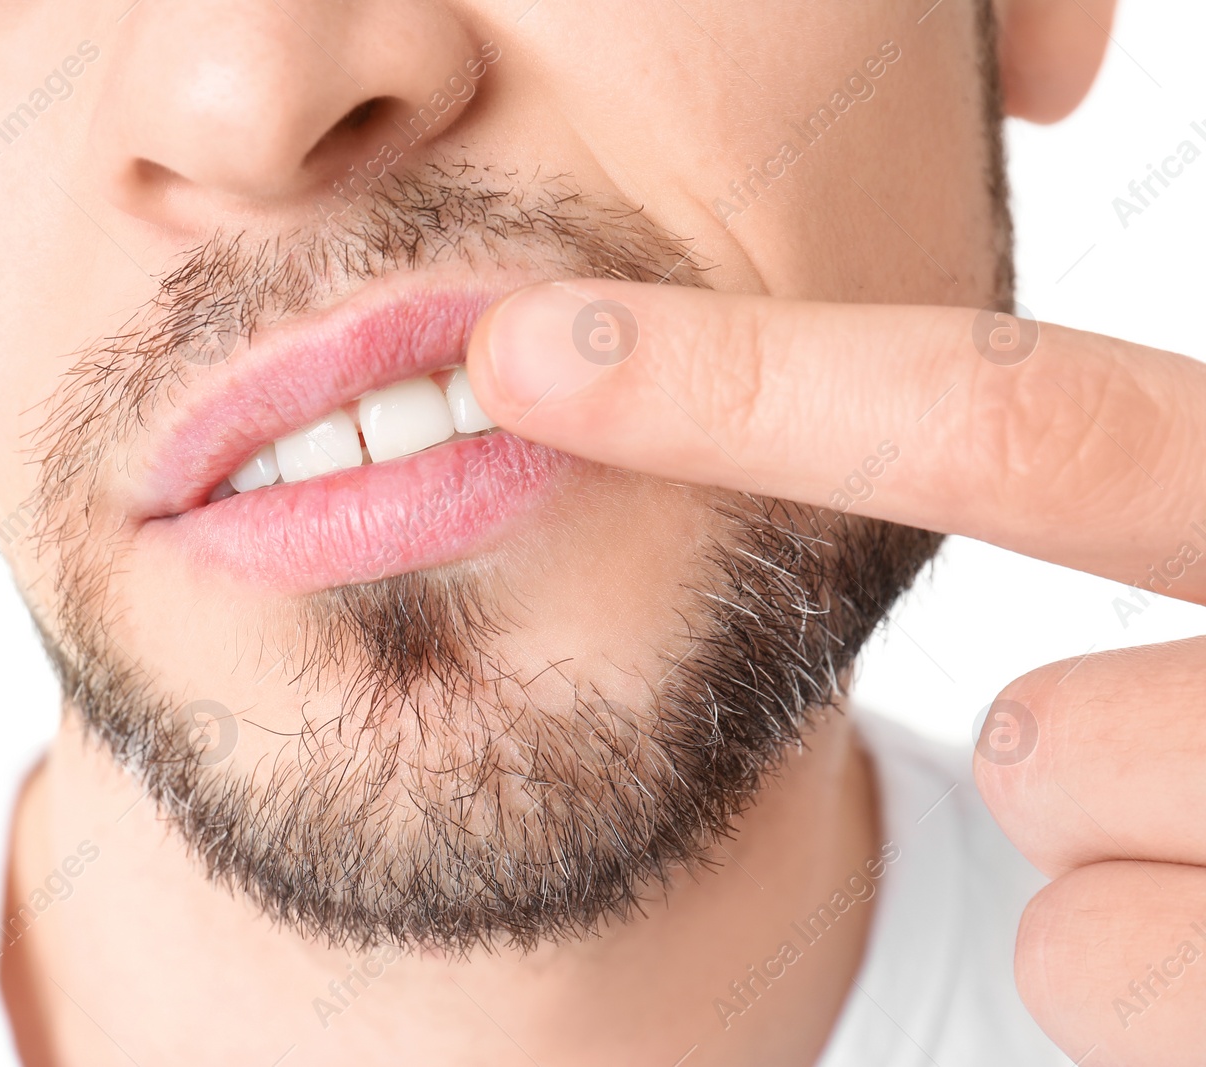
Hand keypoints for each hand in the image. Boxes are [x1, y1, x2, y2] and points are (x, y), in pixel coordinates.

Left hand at [465, 280, 1205, 1065]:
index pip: (1010, 418)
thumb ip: (1131, 485)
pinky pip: (1095, 971)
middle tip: (1150, 773)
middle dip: (1050, 752)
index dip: (742, 385)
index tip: (529, 358)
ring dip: (1120, 861)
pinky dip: (1149, 977)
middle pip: (1041, 724)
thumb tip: (901, 504)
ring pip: (1061, 846)